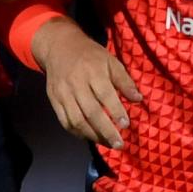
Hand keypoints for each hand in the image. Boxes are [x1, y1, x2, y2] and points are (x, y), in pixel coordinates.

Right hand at [36, 19, 140, 147]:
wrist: (59, 47)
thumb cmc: (90, 55)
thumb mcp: (110, 61)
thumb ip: (124, 81)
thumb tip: (138, 99)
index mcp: (93, 72)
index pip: (105, 95)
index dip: (116, 111)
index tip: (125, 125)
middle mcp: (76, 83)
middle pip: (91, 112)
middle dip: (106, 131)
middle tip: (119, 144)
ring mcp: (63, 93)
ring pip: (76, 120)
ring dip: (92, 135)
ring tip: (107, 143)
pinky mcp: (54, 100)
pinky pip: (65, 121)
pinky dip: (77, 132)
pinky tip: (90, 137)